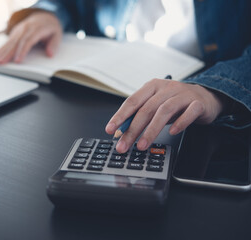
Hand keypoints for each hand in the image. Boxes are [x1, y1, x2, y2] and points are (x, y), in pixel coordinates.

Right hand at [0, 11, 61, 63]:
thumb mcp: (57, 35)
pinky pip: (8, 40)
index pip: (28, 41)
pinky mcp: (16, 32)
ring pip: (10, 41)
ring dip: (2, 51)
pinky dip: (1, 48)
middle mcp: (26, 28)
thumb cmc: (50, 28)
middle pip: (16, 42)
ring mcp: (20, 29)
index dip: (22, 51)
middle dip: (8, 53)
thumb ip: (54, 45)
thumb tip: (50, 54)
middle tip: (2, 62)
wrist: (44, 16)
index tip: (17, 61)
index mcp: (37, 29)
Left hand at [105, 78, 223, 152]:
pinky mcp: (197, 103)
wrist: (205, 97)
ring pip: (164, 111)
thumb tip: (121, 132)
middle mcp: (166, 88)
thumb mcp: (155, 106)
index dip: (120, 116)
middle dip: (133, 129)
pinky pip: (189, 113)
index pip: (132, 101)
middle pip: (146, 109)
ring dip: (151, 130)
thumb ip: (139, 116)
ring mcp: (182, 94)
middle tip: (124, 145)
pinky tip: (172, 132)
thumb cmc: (175, 103)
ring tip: (142, 145)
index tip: (110, 129)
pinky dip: (180, 123)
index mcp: (152, 87)